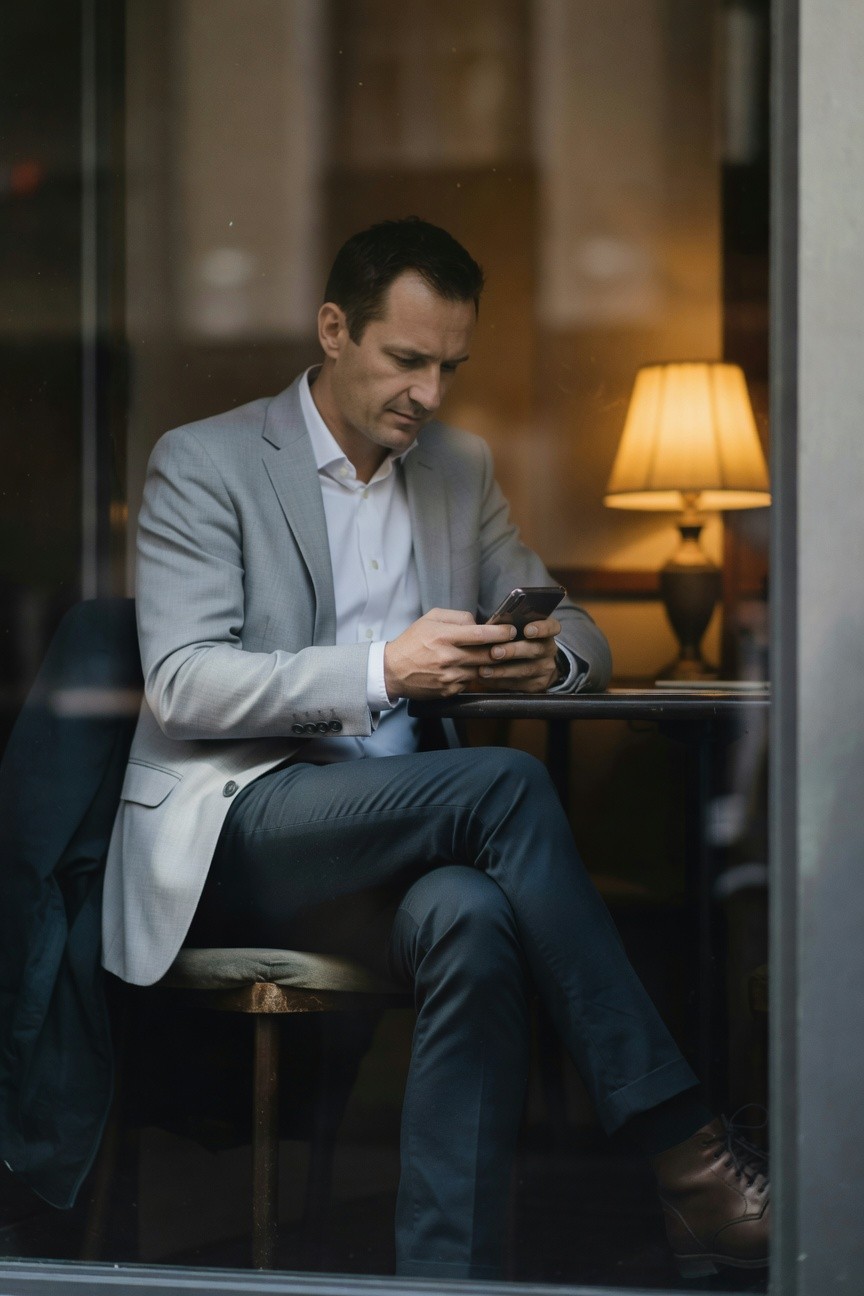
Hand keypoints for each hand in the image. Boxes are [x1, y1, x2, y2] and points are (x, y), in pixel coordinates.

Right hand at [384, 609, 516, 699]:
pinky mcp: (449, 691)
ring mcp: (449, 677)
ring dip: (486, 664)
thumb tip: (479, 624)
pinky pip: (469, 682)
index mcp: (444, 636)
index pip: (481, 635)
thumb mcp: (431, 619)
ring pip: (481, 670)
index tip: (512, 631)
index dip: (501, 633)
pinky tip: (464, 669)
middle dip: (501, 650)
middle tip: (507, 645)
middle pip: (487, 655)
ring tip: (484, 656)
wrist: (392, 671)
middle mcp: (448, 658)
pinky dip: (471, 675)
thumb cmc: (412, 642)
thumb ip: (457, 617)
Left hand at [473, 617, 561, 693]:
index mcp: (546, 632)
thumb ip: (508, 627)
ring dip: (502, 670)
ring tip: (484, 670)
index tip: (527, 630)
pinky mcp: (537, 684)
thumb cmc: (519, 640)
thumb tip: (488, 626)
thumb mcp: (517, 630)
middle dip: (513, 651)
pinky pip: (518, 684)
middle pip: (535, 650)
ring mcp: (545, 668)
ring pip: (525, 670)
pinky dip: (499, 681)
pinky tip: (486, 679)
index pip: (552, 627)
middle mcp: (549, 649)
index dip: (542, 629)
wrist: (535, 665)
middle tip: (495, 652)